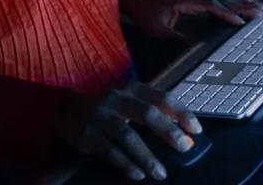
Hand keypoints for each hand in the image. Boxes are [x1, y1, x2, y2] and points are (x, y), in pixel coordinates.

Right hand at [55, 81, 203, 180]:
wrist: (65, 108)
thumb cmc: (107, 107)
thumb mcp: (128, 100)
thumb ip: (151, 111)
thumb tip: (184, 134)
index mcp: (131, 88)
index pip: (161, 97)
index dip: (181, 113)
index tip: (196, 130)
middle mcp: (116, 98)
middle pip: (147, 114)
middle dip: (168, 132)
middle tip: (184, 148)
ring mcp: (101, 116)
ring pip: (128, 136)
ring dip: (147, 156)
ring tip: (161, 173)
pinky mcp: (88, 134)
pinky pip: (109, 151)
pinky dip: (125, 164)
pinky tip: (137, 174)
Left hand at [126, 0, 262, 38]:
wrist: (139, 1)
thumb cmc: (147, 14)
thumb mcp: (157, 29)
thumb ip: (174, 35)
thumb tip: (190, 45)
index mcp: (186, 1)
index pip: (210, 6)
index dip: (225, 13)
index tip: (239, 21)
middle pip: (221, 0)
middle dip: (241, 5)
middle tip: (260, 10)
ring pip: (222, 1)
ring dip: (240, 4)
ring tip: (259, 7)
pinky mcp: (196, 3)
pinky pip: (217, 4)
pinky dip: (231, 6)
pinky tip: (242, 8)